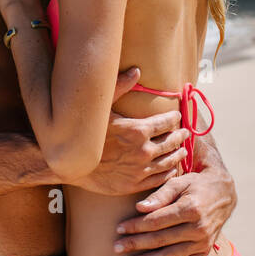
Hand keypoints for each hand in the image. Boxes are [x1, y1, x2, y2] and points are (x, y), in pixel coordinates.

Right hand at [69, 67, 190, 195]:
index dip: (175, 118)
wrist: (69, 164)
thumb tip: (137, 71)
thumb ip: (120, 87)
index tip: (177, 116)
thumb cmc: (83, 133)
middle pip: (172, 142)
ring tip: (183, 151)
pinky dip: (170, 173)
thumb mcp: (100, 107)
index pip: (167, 122)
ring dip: (178, 154)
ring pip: (170, 161)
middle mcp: (143, 151)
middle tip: (185, 133)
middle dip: (180, 136)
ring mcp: (140, 170)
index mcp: (138, 130)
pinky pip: (160, 179)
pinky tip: (171, 169)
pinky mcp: (134, 185)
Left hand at [113, 161, 236, 255]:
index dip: (136, 226)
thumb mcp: (179, 182)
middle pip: (161, 239)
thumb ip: (160, 195)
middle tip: (116, 248)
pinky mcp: (205, 250)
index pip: (157, 221)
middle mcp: (198, 228)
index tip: (119, 229)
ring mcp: (203, 241)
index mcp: (191, 208)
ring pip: (171, 255)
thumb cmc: (196, 185)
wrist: (224, 194)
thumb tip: (139, 207)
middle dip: (136, 244)